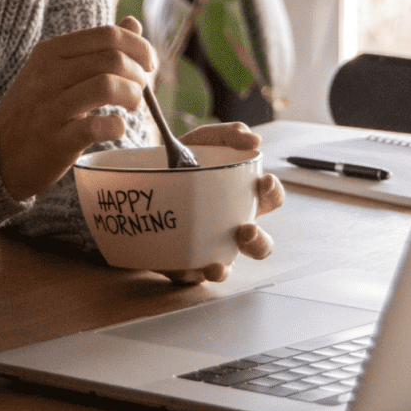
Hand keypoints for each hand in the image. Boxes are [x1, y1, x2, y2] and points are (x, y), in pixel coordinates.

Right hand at [0, 23, 155, 199]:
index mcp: (51, 52)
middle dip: (138, 75)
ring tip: (132, 106)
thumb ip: (97, 46)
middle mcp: (48, 74)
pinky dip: (117, 126)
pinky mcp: (56, 140)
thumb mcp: (58, 69)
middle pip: (113, 59)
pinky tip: (115, 127)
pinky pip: (97, 126)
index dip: (139, 47)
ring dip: (133, 96)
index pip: (108, 35)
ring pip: (107, 86)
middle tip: (139, 90)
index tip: (148, 65)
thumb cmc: (37, 108)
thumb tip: (133, 23)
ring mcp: (50, 108)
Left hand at [154, 121, 285, 283]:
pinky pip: (191, 275)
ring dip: (227, 268)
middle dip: (258, 242)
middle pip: (260, 245)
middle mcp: (230, 226)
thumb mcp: (201, 141)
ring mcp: (208, 246)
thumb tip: (253, 138)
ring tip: (218, 264)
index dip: (273, 192)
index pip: (269, 199)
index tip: (264, 181)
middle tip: (245, 230)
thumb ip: (227, 135)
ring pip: (229, 266)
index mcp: (241, 198)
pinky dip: (191, 274)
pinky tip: (187, 267)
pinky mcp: (181, 259)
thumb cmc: (181, 160)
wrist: (137, 178)